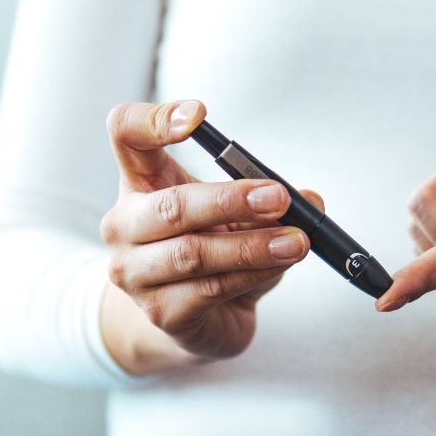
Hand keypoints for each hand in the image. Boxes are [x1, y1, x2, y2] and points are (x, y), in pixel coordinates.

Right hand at [98, 99, 322, 371]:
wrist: (200, 319)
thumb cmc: (215, 253)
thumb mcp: (241, 216)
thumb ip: (269, 202)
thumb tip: (311, 200)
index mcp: (139, 182)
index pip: (126, 133)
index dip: (154, 120)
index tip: (199, 115)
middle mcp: (124, 224)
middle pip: (170, 205)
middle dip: (230, 200)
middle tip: (280, 198)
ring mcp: (134, 272)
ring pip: (193, 253)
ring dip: (252, 246)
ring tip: (295, 241)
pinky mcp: (159, 312)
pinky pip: (210, 288)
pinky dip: (251, 274)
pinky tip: (278, 265)